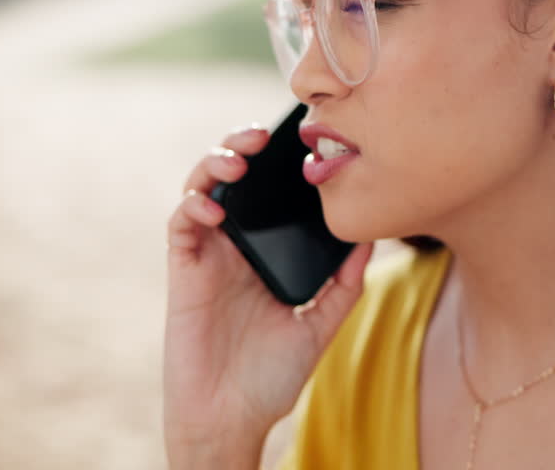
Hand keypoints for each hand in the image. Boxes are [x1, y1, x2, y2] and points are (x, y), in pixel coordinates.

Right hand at [163, 124, 372, 465]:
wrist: (231, 419)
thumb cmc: (271, 377)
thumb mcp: (321, 325)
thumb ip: (344, 283)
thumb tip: (373, 239)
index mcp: (267, 252)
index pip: (270, 192)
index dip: (279, 161)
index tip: (304, 139)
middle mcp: (236, 246)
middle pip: (233, 178)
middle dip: (242, 145)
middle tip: (262, 135)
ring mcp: (208, 256)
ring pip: (201, 189)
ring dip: (214, 164)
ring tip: (238, 160)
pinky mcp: (184, 271)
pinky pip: (181, 224)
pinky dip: (194, 205)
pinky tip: (215, 208)